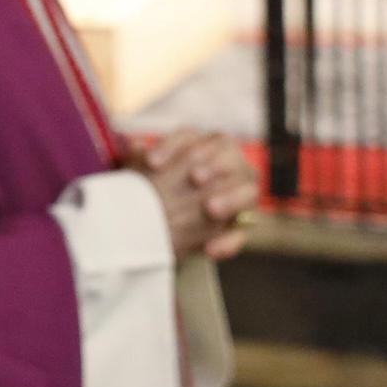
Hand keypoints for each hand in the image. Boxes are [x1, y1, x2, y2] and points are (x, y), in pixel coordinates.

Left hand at [133, 130, 259, 260]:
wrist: (161, 220)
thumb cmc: (154, 186)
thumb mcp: (143, 174)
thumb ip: (141, 159)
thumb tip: (137, 146)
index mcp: (202, 145)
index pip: (192, 136)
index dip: (172, 146)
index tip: (151, 163)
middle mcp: (228, 165)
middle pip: (231, 156)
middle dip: (215, 165)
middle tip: (195, 178)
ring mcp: (240, 194)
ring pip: (249, 190)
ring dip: (231, 198)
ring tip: (210, 208)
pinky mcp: (240, 224)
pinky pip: (241, 233)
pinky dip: (227, 241)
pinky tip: (208, 249)